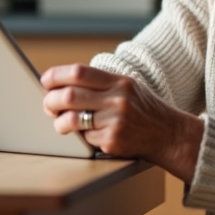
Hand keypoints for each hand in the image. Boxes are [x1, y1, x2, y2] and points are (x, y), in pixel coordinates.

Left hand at [41, 64, 203, 182]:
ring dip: (59, 122)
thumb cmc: (143, 109)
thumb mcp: (128, 87)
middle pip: (69, 96)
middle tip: (47, 106)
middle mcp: (118, 99)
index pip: (79, 73)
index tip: (45, 81)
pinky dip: (81, 138)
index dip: (56, 76)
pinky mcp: (113, 141)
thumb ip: (101, 83)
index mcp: (120, 82)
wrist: (169, 134)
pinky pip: (85, 138)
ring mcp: (115, 121)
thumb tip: (63, 84)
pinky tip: (88, 135)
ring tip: (60, 122)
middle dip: (50, 101)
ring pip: (71, 120)